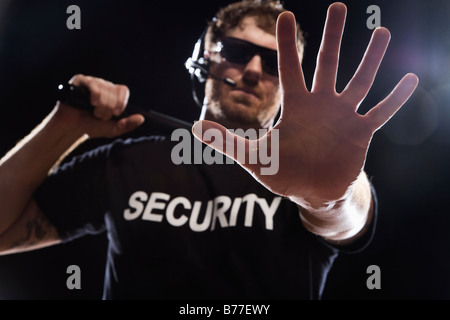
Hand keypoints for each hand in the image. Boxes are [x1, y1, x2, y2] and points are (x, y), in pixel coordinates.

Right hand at [55, 74, 144, 137]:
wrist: (73, 129)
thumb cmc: (92, 127)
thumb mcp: (113, 129)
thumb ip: (128, 124)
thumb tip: (141, 119)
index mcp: (112, 94)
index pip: (123, 90)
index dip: (121, 102)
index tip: (116, 113)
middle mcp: (103, 86)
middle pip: (114, 90)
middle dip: (109, 108)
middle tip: (101, 116)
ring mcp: (91, 82)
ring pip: (105, 88)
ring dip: (102, 105)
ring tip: (94, 113)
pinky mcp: (79, 81)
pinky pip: (93, 84)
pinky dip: (95, 96)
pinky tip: (91, 103)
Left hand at [193, 3, 417, 207]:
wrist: (311, 191)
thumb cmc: (282, 172)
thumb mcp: (252, 156)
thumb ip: (226, 141)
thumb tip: (194, 127)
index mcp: (296, 106)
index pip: (292, 68)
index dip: (288, 43)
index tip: (286, 15)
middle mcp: (322, 105)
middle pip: (328, 64)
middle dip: (333, 36)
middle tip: (339, 6)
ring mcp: (344, 116)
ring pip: (359, 81)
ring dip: (370, 58)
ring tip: (382, 33)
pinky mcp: (361, 133)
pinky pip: (381, 111)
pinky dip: (395, 98)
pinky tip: (409, 79)